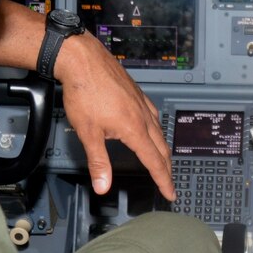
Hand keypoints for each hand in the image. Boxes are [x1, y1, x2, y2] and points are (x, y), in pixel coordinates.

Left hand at [53, 35, 175, 198]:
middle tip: (168, 182)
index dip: (164, 181)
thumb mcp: (87, 132)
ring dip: (163, 149)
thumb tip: (103, 186)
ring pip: (159, 131)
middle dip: (166, 168)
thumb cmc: (83, 91)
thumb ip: (98, 162)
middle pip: (162, 148)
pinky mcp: (136, 92)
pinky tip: (150, 127)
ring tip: (161, 159)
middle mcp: (143, 115)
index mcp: (134, 128)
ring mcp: (141, 102)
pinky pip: (153, 114)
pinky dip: (156, 128)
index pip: (155, 162)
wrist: (82, 59)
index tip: (170, 193)